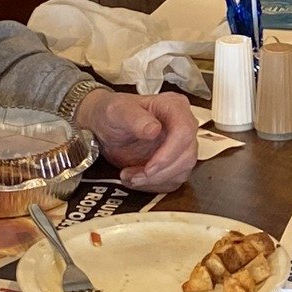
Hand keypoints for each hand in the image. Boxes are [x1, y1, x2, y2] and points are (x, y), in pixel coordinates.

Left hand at [77, 88, 198, 190]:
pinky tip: (136, 177)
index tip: (149, 167)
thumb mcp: (117, 111)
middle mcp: (183, 125)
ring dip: (155, 180)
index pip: (184, 131)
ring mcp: (181, 145)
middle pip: (187, 155)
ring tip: (130, 176)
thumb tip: (153, 129)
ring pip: (182, 171)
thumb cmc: (113, 113)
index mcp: (174, 106)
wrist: (105, 126)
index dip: (169, 153)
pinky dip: (153, 184)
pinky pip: (173, 180)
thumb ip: (135, 118)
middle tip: (135, 176)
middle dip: (160, 172)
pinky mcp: (175, 162)